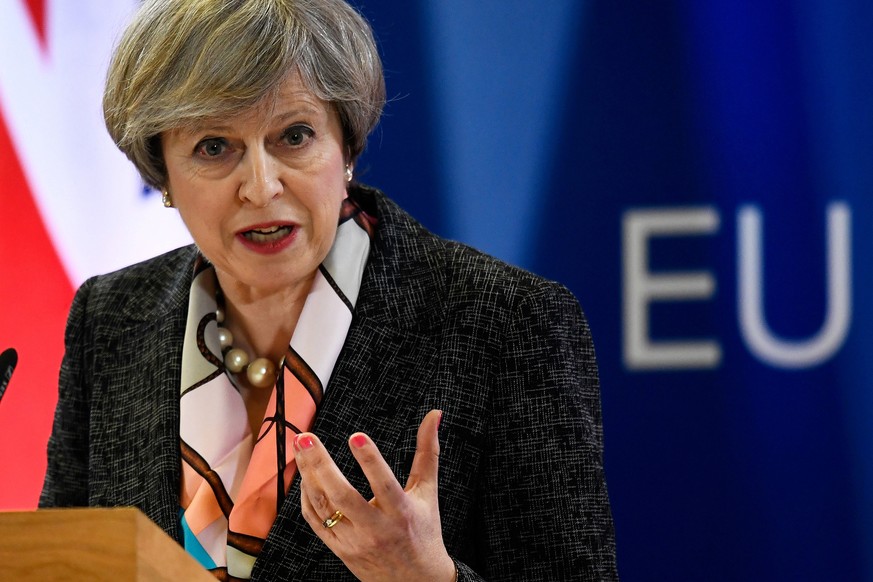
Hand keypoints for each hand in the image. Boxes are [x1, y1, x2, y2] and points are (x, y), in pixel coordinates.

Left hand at [293, 409, 455, 581]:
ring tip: (301, 448)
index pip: (384, 484)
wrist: (415, 581)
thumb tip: (434, 415)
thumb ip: (427, 452)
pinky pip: (315, 521)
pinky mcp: (339, 549)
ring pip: (323, 507)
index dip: (371, 460)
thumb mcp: (427, 491)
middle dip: (321, 464)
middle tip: (306, 438)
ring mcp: (354, 541)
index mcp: (401, 512)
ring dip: (308, 475)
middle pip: (343, 496)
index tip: (356, 436)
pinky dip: (306, 497)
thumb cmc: (423, 530)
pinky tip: (305, 476)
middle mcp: (376, 528)